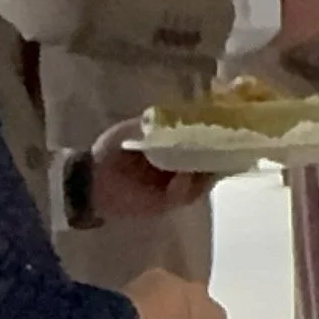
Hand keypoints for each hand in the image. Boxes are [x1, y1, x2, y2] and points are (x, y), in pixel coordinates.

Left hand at [89, 120, 215, 222]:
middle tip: (228, 145)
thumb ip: (155, 123)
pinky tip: (184, 175)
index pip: (201, 143)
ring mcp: (174, 187)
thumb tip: (182, 114)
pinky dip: (186, 186)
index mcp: (172, 148)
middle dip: (218, 156)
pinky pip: (182, 196)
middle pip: (208, 164)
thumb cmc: (109, 152)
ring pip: (201, 182)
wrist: (90, 181)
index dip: (215, 136)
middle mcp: (178, 168)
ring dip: (205, 172)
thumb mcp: (132, 130)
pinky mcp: (165, 204)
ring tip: (209, 160)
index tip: (227, 126)